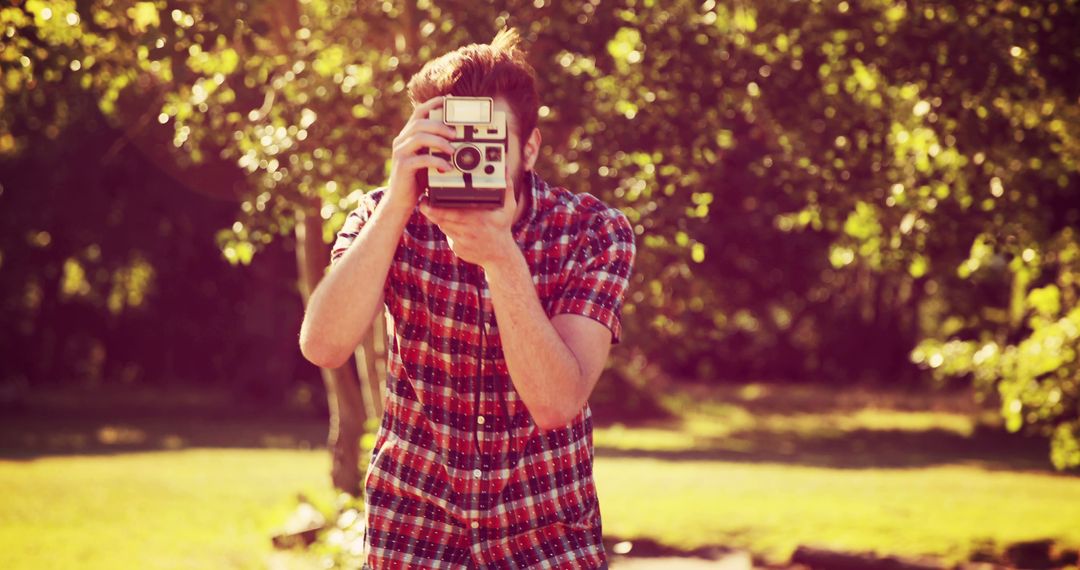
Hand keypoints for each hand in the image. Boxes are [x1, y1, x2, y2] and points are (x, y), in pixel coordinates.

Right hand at [386, 96, 456, 210]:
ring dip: (439, 141)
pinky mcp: (403, 166)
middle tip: (455, 134)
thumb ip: (437, 147)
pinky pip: (422, 158)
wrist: (401, 200)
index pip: (419, 112)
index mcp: (408, 136)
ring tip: (453, 151)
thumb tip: (458, 136)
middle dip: (440, 125)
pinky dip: (437, 161)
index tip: (448, 99)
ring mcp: (401, 153)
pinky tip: (447, 167)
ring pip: (419, 137)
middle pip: (419, 123)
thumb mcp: (428, 158)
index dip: (432, 103)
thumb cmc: (417, 179)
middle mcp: (402, 141)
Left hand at [419, 169, 518, 268]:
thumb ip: (506, 187)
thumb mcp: (509, 207)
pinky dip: (446, 228)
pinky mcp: (457, 249)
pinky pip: (448, 235)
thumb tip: (505, 167)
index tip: (428, 202)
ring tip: (432, 207)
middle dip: (431, 212)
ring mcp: (462, 242)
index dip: (438, 209)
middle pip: (444, 220)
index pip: (454, 213)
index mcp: (478, 220)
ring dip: (438, 218)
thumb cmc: (502, 227)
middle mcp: (468, 232)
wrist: (500, 256)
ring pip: (444, 227)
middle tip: (423, 203)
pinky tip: (447, 221)